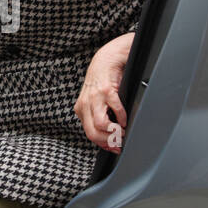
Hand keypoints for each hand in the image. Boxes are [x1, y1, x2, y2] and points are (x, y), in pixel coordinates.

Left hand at [74, 33, 133, 151]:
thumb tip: (110, 136)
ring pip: (101, 125)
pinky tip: (126, 118)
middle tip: (120, 142)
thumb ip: (99, 115)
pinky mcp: (106, 90)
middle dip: (109, 142)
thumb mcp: (96, 101)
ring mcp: (95, 97)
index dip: (103, 145)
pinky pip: (115, 110)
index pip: (89, 134)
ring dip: (115, 132)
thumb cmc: (103, 81)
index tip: (114, 148)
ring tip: (123, 131)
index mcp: (81, 109)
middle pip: (93, 133)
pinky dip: (123, 117)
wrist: (106, 59)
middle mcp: (85, 104)